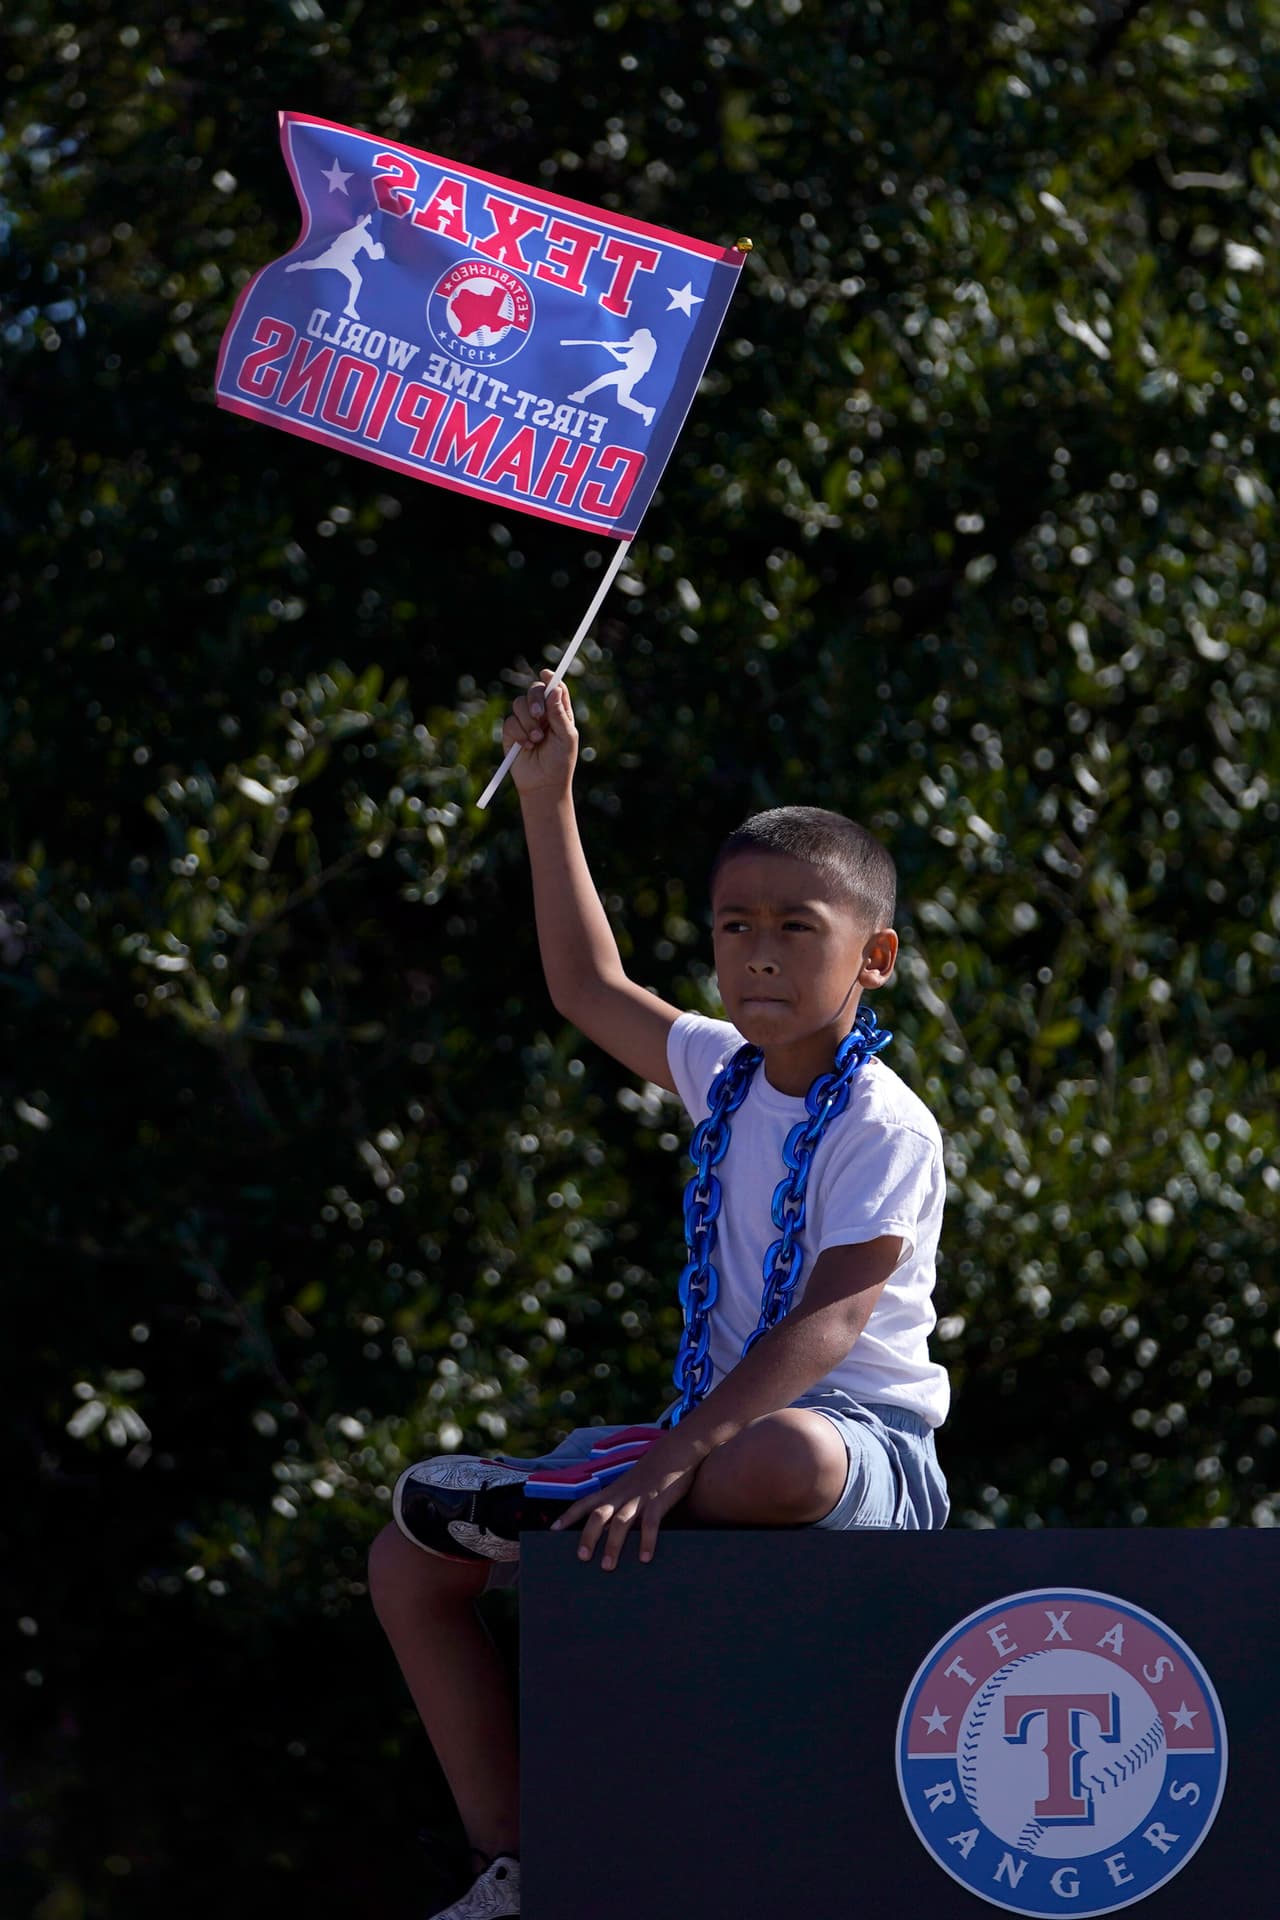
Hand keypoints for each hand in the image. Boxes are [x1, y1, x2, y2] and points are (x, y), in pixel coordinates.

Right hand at [503, 668, 577, 796]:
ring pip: (519, 703)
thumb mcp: (566, 737)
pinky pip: (510, 721)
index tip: (547, 674)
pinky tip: (527, 746)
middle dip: (535, 699)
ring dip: (528, 722)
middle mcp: (542, 713)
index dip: (551, 678)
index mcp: (559, 711)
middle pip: (534, 689)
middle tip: (539, 714)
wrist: (544, 784)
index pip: (555, 688)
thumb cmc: (560, 762)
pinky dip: (519, 733)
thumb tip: (555, 690)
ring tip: (537, 739)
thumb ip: (559, 714)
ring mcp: (525, 721)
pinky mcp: (512, 732)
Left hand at [550, 1432, 700, 1568]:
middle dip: (588, 1536)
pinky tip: (645, 1559)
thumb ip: (619, 1504)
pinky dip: (647, 1541)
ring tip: (607, 1566)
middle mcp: (622, 1494)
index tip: (552, 1530)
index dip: (568, 1516)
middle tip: (581, 1557)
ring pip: (621, 1521)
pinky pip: (651, 1523)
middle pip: (599, 1514)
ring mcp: (640, 1498)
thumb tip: (608, 1531)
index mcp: (613, 1491)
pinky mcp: (659, 1500)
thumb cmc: (652, 1474)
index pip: (585, 1503)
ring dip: (613, 1544)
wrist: (676, 1450)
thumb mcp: (630, 1486)